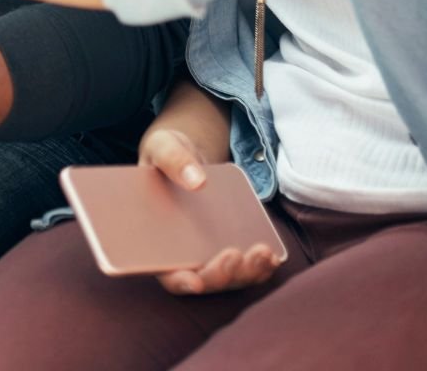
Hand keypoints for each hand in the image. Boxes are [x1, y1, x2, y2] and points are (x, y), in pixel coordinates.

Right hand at [138, 126, 283, 294]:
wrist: (189, 155)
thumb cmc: (167, 154)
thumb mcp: (162, 145)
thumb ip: (173, 159)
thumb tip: (197, 181)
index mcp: (155, 237)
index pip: (164, 271)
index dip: (179, 281)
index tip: (195, 282)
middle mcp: (182, 253)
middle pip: (202, 279)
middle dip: (221, 275)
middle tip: (234, 254)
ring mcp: (208, 252)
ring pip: (228, 278)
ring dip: (246, 273)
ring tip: (262, 252)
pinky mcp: (228, 245)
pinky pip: (245, 266)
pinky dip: (259, 267)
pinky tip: (272, 255)